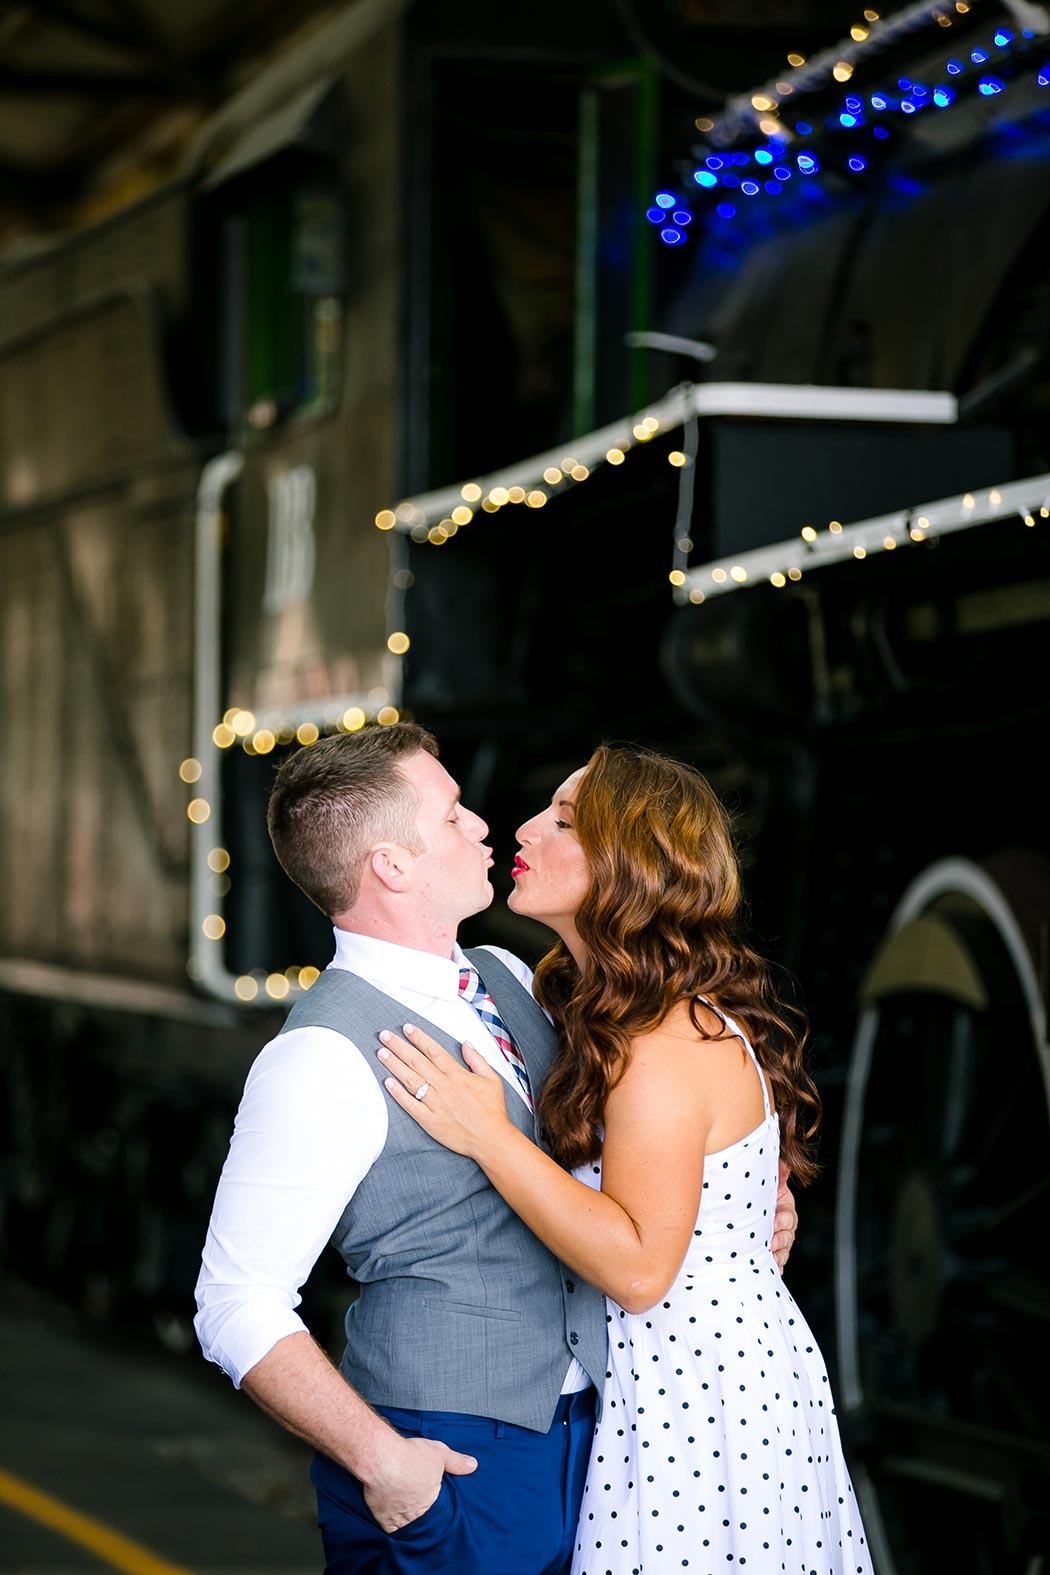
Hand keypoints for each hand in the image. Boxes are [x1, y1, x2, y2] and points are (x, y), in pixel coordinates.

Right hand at [363, 1432, 476, 1532]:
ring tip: (411, 1519)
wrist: (381, 1460)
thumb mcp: (440, 1454)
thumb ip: (457, 1462)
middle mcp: (415, 1515)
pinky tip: (395, 1523)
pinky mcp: (381, 1517)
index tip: (438, 1509)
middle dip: (424, 1519)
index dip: (439, 1511)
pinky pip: (389, 1530)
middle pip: (423, 1523)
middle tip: (424, 1515)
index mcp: (431, 1503)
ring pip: (407, 1528)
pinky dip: (393, 1527)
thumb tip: (473, 1465)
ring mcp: (398, 1519)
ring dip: (409, 1524)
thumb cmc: (409, 1457)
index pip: (439, 1514)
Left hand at [377, 1024, 511, 1157]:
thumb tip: (466, 1043)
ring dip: (395, 1065)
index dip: (419, 1038)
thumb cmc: (493, 1110)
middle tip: (384, 1035)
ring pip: (411, 1080)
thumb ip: (477, 1060)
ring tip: (381, 1053)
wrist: (491, 1139)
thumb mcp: (492, 1079)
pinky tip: (387, 1082)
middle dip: (399, 1046)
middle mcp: (444, 1086)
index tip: (406, 1028)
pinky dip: (398, 1093)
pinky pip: (410, 1104)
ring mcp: (435, 1103)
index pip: (434, 1051)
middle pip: (417, 1062)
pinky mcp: (429, 1121)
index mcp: (458, 1075)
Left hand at [772, 1160, 797, 1273]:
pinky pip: (778, 1263)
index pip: (788, 1217)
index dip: (782, 1221)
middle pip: (788, 1237)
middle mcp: (785, 1227)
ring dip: (779, 1256)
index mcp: (786, 1209)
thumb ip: (778, 1177)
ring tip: (771, 1260)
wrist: (751, 1207)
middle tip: (772, 1245)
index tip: (774, 1224)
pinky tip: (771, 1271)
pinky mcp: (773, 1253)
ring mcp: (780, 1241)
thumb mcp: (770, 1184)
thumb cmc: (761, 1194)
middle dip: (781, 1242)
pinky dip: (776, 1268)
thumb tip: (784, 1164)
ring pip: (784, 1252)